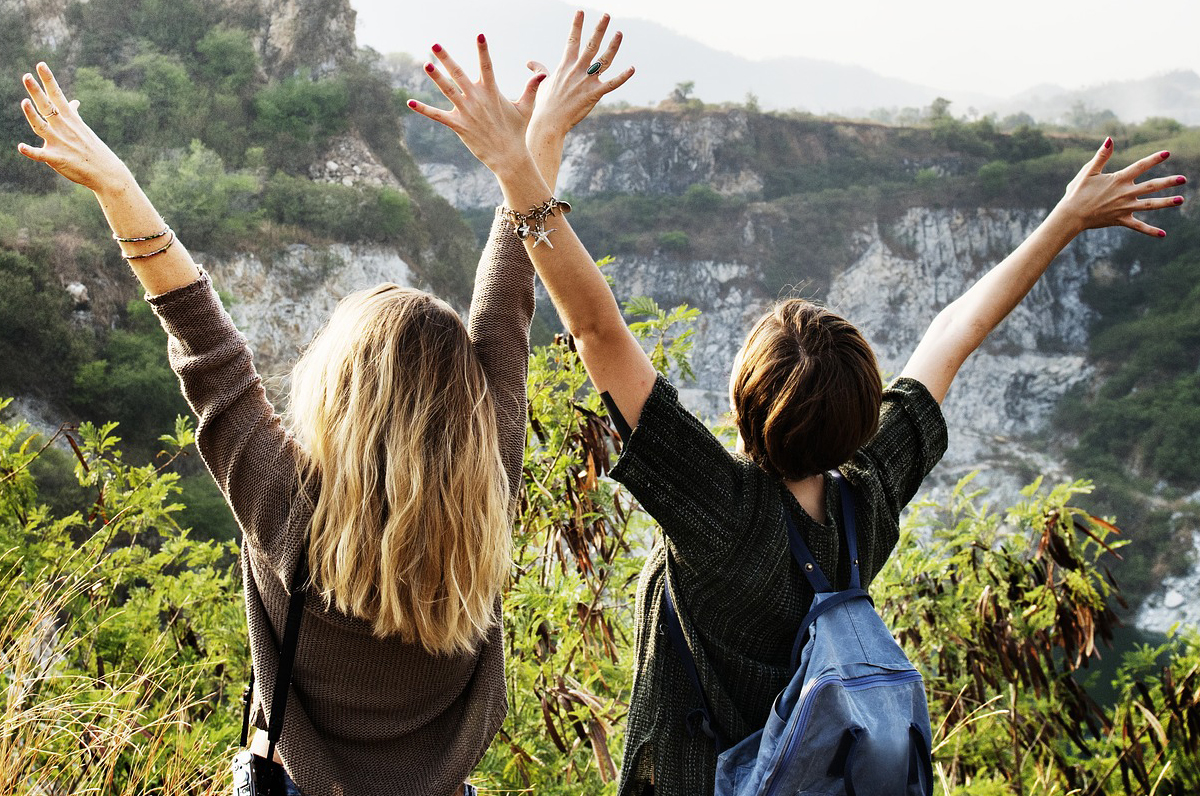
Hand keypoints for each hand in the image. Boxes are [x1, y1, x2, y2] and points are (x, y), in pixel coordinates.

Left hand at [17, 62, 132, 192]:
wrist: (106, 173)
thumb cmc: (93, 150)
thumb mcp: (83, 128)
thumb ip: (73, 114)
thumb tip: (74, 102)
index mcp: (69, 119)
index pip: (56, 95)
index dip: (48, 79)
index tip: (40, 65)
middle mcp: (63, 128)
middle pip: (46, 106)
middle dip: (36, 91)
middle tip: (26, 76)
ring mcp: (59, 143)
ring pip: (41, 127)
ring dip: (32, 115)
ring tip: (24, 102)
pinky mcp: (57, 159)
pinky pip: (41, 155)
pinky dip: (31, 151)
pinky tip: (21, 147)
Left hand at [407, 36, 543, 177]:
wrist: (509, 156)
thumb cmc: (517, 131)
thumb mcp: (525, 108)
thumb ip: (530, 89)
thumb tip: (540, 74)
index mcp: (491, 92)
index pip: (487, 66)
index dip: (483, 50)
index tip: (479, 35)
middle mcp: (477, 99)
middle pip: (458, 73)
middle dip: (446, 58)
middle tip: (434, 44)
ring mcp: (466, 112)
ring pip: (447, 90)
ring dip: (435, 77)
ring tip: (425, 64)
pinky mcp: (458, 126)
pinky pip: (437, 115)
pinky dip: (423, 109)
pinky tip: (409, 102)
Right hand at [526, 11, 634, 141]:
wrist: (549, 121)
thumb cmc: (545, 103)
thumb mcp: (541, 82)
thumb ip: (539, 70)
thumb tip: (530, 63)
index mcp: (565, 65)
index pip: (572, 40)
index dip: (576, 25)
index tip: (581, 12)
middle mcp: (577, 70)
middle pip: (591, 45)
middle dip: (599, 29)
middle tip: (607, 15)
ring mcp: (587, 81)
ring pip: (603, 60)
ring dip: (613, 46)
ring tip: (619, 33)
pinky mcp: (594, 94)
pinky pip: (612, 84)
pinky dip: (623, 76)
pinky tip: (632, 68)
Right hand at [1056, 138, 1185, 237]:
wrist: (1071, 215)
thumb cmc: (1077, 192)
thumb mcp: (1088, 171)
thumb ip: (1102, 155)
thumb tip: (1110, 139)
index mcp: (1118, 180)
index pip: (1140, 166)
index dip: (1154, 159)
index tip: (1167, 153)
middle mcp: (1125, 193)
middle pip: (1151, 186)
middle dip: (1168, 182)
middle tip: (1183, 179)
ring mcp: (1125, 208)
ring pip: (1150, 205)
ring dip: (1166, 203)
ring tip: (1181, 200)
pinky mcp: (1121, 220)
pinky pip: (1138, 226)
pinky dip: (1150, 231)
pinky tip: (1163, 234)